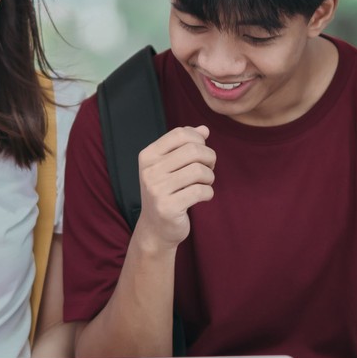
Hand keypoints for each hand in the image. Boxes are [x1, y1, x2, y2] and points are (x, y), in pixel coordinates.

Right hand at [130, 126, 214, 249]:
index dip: (198, 139)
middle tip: (208, 168)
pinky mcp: (168, 208)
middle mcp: (149, 171)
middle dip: (209, 158)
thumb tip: (204, 129)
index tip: (201, 152)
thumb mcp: (170, 166)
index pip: (180, 133)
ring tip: (204, 184)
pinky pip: (201, 191)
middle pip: (193, 150)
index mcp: (148, 156)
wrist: (155, 228)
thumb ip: (185, 146)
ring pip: (199, 170)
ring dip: (209, 177)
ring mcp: (157, 190)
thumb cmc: (166, 192)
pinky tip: (202, 197)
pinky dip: (208, 193)